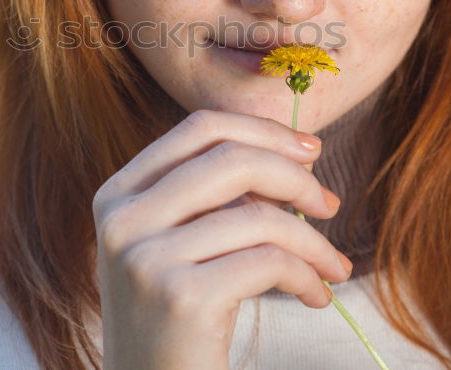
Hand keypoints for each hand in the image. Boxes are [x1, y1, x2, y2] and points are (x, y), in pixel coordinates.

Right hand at [93, 109, 352, 369]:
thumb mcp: (174, 245)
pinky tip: (315, 296)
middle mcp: (123, 219)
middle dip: (296, 178)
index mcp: (117, 194)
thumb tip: (294, 151)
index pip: (200, 128)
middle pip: (232, 159)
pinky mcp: (181, 297)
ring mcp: (146, 257)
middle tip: (328, 206)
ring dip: (314, 242)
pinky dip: (307, 276)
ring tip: (332, 267)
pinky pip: (269, 262)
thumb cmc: (174, 322)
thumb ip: (211, 196)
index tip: (310, 151)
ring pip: (260, 216)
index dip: (264, 131)